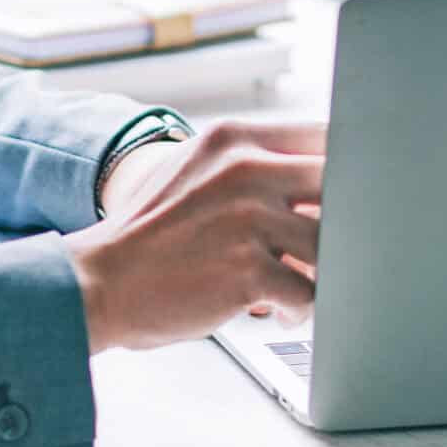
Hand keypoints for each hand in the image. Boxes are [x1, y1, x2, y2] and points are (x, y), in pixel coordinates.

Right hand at [64, 119, 324, 352]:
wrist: (98, 281)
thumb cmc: (149, 235)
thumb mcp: (197, 171)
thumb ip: (254, 167)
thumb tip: (322, 183)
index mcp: (234, 140)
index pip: (324, 136)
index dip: (348, 169)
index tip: (348, 195)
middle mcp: (246, 171)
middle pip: (340, 186)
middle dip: (344, 221)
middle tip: (333, 247)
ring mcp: (249, 221)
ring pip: (331, 247)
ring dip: (322, 274)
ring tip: (296, 285)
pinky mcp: (248, 271)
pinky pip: (307, 294)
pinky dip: (297, 309)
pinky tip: (277, 310)